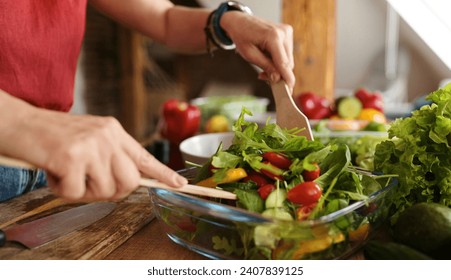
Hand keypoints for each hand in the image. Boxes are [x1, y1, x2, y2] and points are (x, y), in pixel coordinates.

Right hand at [5, 107, 186, 201]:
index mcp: (113, 131)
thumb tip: (126, 183)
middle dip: (110, 193)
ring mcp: (91, 145)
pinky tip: (52, 172)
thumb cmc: (51, 136)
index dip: (163, 174)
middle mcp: (107, 136)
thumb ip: (109, 157)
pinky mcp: (71, 157)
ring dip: (83, 192)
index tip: (181, 184)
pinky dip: (62, 190)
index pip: (144, 157)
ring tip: (65, 173)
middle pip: (129, 182)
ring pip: (105, 190)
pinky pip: (76, 194)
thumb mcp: (88, 140)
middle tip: (87, 186)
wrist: (17, 122)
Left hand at [221, 11, 294, 89]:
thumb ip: (265, 66)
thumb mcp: (250, 55)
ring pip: (288, 60)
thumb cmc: (242, 36)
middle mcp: (283, 33)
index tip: (290, 90)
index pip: (284, 63)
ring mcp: (287, 32)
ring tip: (263, 64)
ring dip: (278, 67)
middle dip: (278, 73)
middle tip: (263, 76)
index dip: (287, 78)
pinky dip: (279, 59)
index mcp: (273, 37)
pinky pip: (287, 53)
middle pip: (288, 63)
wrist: (240, 21)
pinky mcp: (288, 33)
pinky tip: (268, 57)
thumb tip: (277, 78)